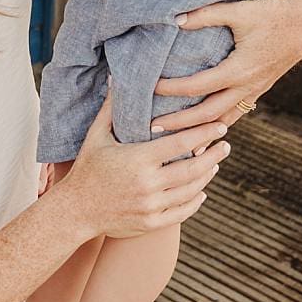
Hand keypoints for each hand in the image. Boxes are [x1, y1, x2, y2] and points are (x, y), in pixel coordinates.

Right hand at [62, 95, 226, 239]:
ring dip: (206, 176)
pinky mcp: (150, 224)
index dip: (203, 134)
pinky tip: (201, 192)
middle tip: (226, 145)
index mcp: (138, 159)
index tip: (219, 126)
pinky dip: (194, 201)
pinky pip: (181, 213)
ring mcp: (151, 206)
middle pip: (192, 169)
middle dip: (213, 155)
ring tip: (215, 164)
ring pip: (190, 191)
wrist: (75, 210)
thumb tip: (118, 77)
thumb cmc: (87, 168)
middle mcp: (148, 184)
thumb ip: (112, 107)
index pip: (180, 144)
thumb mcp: (96, 135)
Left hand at [153, 0, 301, 136]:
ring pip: (224, 121)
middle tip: (153, 128)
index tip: (152, 89)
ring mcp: (254, 90)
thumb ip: (206, 15)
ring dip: (200, 132)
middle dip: (180, 123)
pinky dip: (219, 127)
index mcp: (238, 69)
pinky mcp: (259, 89)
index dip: (173, 89)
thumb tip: (175, 18)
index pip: (198, 86)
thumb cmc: (271, 12)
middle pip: (207, 114)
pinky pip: (236, 114)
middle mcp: (246, 86)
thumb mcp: (238, 11)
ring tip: (177, 143)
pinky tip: (207, 136)